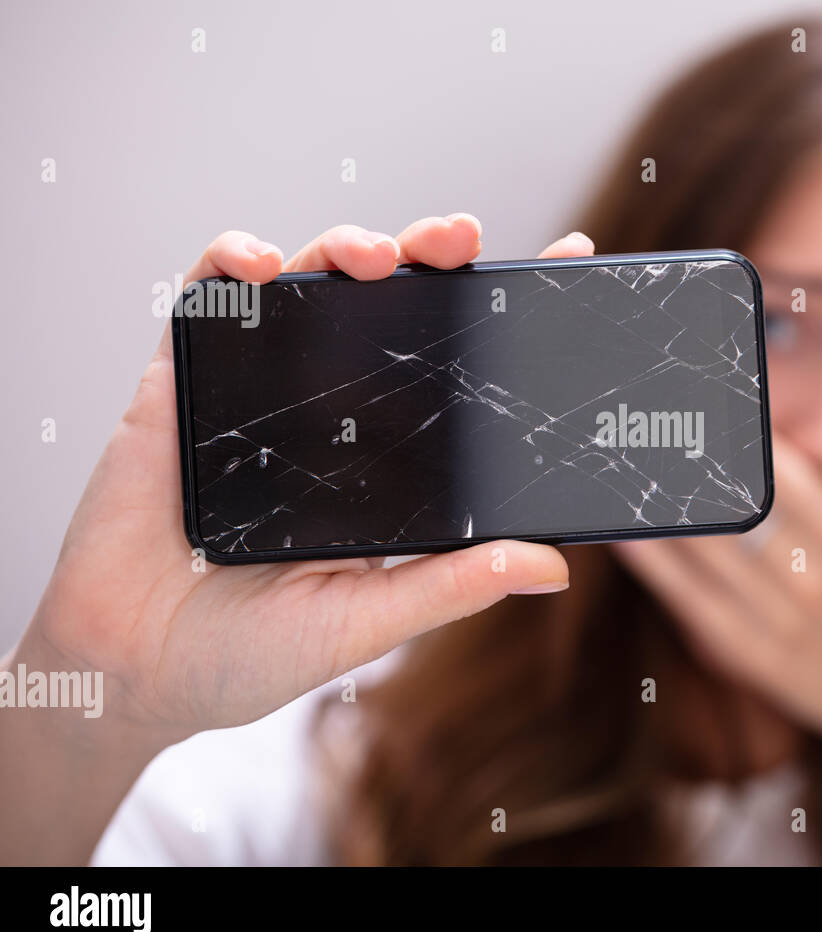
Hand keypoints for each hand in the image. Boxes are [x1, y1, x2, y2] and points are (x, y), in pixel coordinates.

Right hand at [19, 218, 594, 750]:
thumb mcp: (368, 621)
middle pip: (389, 308)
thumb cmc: (249, 654)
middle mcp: (328, 415)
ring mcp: (256, 394)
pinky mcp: (183, 385)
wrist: (129, 674)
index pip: (455, 370)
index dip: (501, 313)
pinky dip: (230, 265)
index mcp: (385, 463)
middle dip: (428, 256)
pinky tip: (260, 265)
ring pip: (308, 286)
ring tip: (375, 255)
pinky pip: (206, 303)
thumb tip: (551, 565)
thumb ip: (452, 586)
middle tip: (463, 239)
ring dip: (343, 248)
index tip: (565, 260)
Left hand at [611, 392, 821, 768]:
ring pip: (703, 547)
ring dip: (661, 503)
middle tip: (638, 423)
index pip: (776, 467)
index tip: (697, 399)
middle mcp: (811, 575)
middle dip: (684, 459)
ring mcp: (780, 621)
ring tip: (619, 464)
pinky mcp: (757, 659)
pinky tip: (624, 537)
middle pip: (728, 501)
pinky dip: (656, 569)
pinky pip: (694, 606)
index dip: (731, 431)